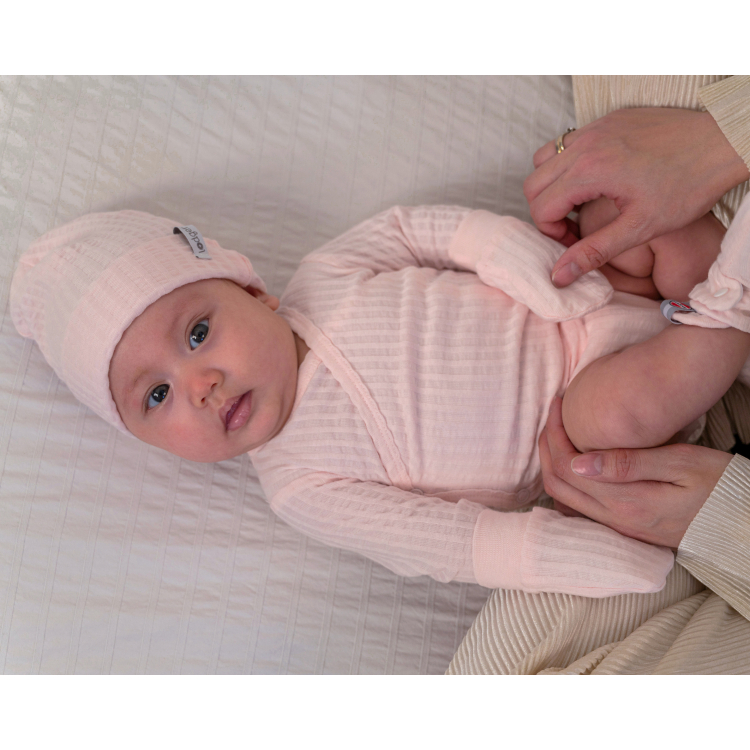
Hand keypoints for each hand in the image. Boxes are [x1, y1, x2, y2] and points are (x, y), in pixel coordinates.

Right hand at [524, 107, 749, 287]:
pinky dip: (569, 164)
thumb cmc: (688, 185)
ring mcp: (595, 127)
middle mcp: (586, 143)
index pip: (540, 207)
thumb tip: (559, 276)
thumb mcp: (640, 228)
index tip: (575, 242)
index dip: (551, 232)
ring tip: (580, 202)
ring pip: (544, 158)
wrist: (723, 142)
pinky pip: (568, 141)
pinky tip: (597, 180)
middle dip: (546, 211)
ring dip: (553, 184)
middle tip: (574, 227)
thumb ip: (593, 252)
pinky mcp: (607, 119)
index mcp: (590, 169)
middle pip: (534, 183)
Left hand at [538, 397, 732, 548]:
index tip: (558, 403)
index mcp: (625, 501)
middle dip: (546, 446)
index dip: (554, 432)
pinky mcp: (626, 528)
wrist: (744, 522)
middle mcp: (615, 520)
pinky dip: (568, 481)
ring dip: (553, 464)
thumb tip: (578, 462)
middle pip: (557, 485)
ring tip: (559, 431)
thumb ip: (628, 464)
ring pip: (565, 498)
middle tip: (553, 414)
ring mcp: (619, 527)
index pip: (566, 467)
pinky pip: (580, 507)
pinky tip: (577, 461)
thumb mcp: (681, 464)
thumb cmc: (721, 485)